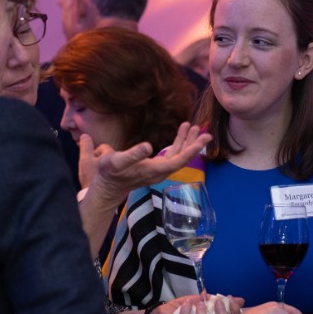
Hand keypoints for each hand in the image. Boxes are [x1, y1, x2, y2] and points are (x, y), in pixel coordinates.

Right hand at [81, 122, 211, 206]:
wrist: (106, 187)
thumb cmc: (110, 173)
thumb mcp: (116, 161)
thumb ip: (133, 154)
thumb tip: (148, 146)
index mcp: (154, 170)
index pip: (179, 160)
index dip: (192, 149)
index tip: (204, 139)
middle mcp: (160, 171)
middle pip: (182, 157)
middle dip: (194, 144)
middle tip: (206, 131)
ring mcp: (158, 170)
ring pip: (177, 155)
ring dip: (185, 141)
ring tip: (192, 127)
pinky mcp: (154, 167)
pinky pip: (171, 155)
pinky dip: (177, 144)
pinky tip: (180, 136)